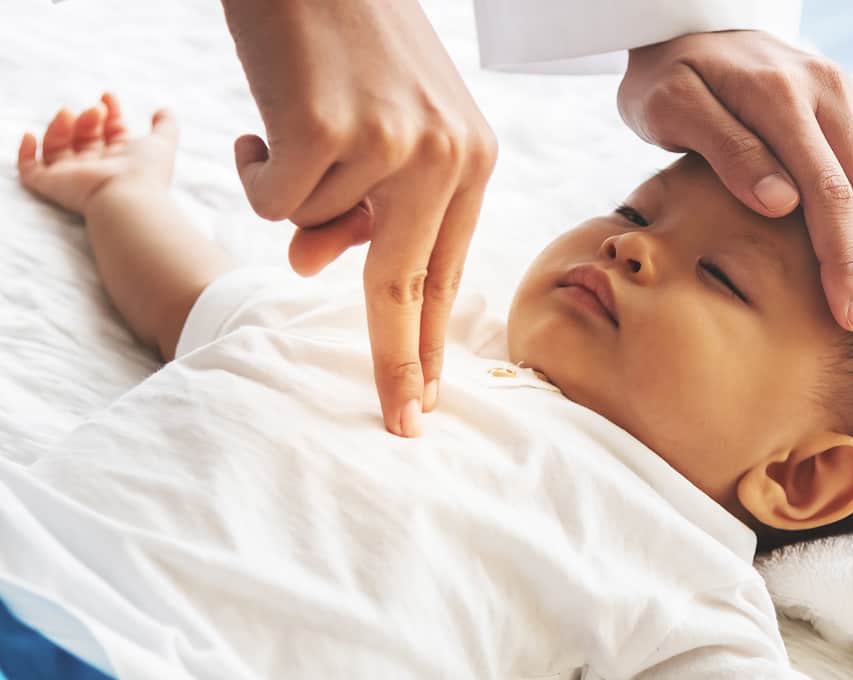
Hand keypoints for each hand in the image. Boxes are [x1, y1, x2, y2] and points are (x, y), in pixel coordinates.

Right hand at [17, 92, 177, 214]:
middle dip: (88, 118)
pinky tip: (30, 135)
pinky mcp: (52, 185)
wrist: (126, 197)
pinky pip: (30, 170)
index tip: (108, 96)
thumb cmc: (145, 172)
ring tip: (69, 113)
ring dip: (59, 127)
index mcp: (120, 159)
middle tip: (97, 110)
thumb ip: (165, 125)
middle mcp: (96, 168)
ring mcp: (72, 177)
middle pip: (83, 136)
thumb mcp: (162, 142)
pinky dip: (25, 152)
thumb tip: (165, 108)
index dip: (109, 112)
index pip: (109, 131)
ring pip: (56, 147)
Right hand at [221, 0, 497, 435]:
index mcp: (471, 157)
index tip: (430, 399)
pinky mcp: (331, 132)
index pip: (448, 268)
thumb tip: (312, 266)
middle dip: (400, 363)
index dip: (434, 339)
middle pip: (407, 286)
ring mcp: (391, 145)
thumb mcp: (375, 126)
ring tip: (299, 118)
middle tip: (404, 426)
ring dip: (289, 188)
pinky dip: (253, 165)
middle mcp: (445, 155)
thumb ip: (361, 203)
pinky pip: (271, 200)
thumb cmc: (347, 38)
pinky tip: (268, 116)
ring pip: (311, 228)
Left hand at [619, 31, 852, 350]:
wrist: (686, 22)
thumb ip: (728, 150)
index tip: (848, 317)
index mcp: (784, 99)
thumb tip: (781, 203)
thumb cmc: (668, 76)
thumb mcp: (674, 107)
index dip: (845, 261)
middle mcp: (832, 93)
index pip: (830, 193)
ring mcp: (852, 97)